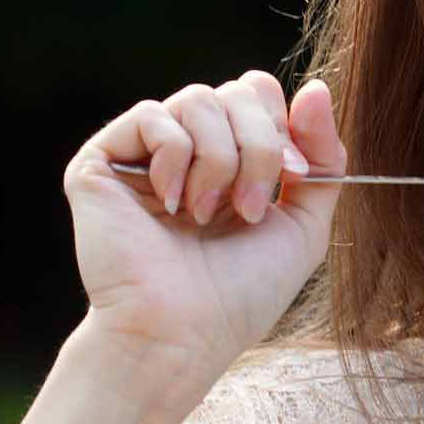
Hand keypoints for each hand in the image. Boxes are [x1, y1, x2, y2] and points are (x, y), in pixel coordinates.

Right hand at [62, 69, 345, 372]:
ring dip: (220, 160)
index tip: (291, 175)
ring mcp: (142, 155)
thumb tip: (318, 89)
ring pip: (199, 98)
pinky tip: (170, 206)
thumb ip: (322, 158)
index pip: (259, 93)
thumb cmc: (240, 293)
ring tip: (205, 214)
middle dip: (259, 146)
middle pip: (237, 90)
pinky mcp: (101, 163)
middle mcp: (187, 151)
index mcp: (231, 160)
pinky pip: (152, 115)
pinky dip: (175, 158)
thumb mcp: (305, 224)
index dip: (283, 125)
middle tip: (249, 209)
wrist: (183, 335)